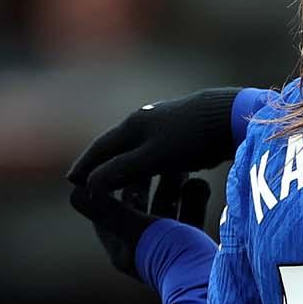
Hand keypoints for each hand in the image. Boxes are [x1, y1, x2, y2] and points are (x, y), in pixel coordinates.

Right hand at [65, 88, 244, 197]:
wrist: (231, 117)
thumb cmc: (192, 139)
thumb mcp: (153, 159)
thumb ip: (121, 171)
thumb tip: (89, 186)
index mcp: (133, 125)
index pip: (101, 148)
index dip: (85, 166)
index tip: (71, 181)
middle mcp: (146, 119)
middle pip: (116, 144)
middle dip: (100, 162)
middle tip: (86, 179)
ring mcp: (166, 121)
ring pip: (138, 145)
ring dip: (124, 160)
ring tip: (118, 175)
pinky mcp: (186, 127)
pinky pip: (158, 147)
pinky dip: (147, 160)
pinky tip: (156, 166)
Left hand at [69, 172, 211, 279]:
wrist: (212, 281)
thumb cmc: (170, 254)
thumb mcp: (135, 228)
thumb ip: (106, 209)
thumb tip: (72, 191)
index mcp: (124, 249)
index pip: (108, 212)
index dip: (109, 185)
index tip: (116, 161)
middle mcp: (144, 250)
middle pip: (138, 208)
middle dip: (145, 180)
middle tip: (150, 154)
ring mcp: (170, 249)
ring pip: (166, 210)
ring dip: (171, 186)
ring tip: (179, 164)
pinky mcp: (193, 247)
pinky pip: (190, 217)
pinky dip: (193, 198)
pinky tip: (199, 182)